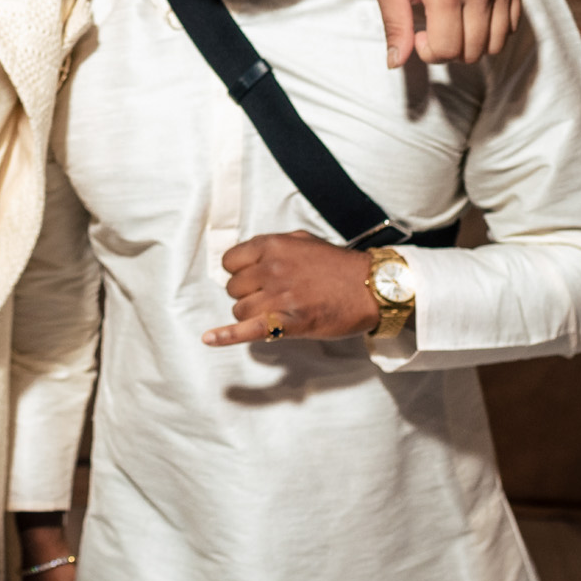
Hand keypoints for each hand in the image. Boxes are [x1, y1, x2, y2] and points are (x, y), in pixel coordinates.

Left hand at [203, 231, 378, 346]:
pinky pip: (247, 330)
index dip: (240, 272)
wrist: (372, 288)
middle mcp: (271, 269)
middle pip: (233, 288)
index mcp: (272, 246)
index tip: (253, 277)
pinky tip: (208, 339)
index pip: (230, 262)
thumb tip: (246, 257)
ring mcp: (278, 296)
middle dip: (248, 294)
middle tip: (273, 295)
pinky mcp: (286, 322)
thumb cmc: (339, 266)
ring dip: (253, 314)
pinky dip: (225, 336)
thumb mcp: (302, 241)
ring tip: (277, 311)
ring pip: (240, 311)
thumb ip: (272, 246)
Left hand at [376, 0, 521, 67]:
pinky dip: (492, 32)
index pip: (446, 49)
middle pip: (471, 51)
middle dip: (449, 51)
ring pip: (495, 44)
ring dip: (472, 45)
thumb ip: (394, 25)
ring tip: (454, 25)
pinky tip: (472, 17)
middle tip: (435, 30)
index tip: (419, 34)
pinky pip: (512, 26)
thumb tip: (396, 62)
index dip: (429, 52)